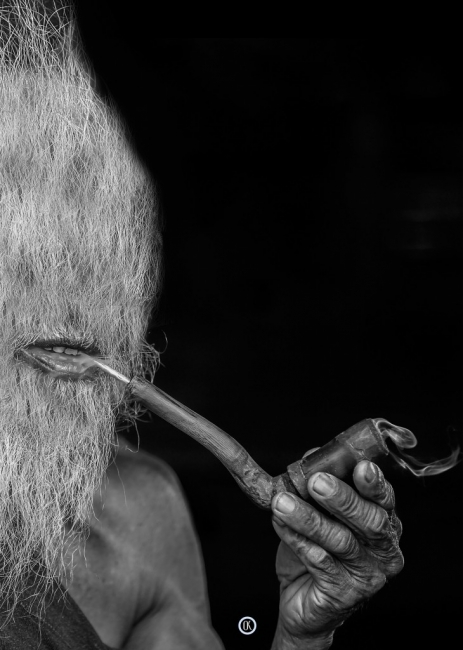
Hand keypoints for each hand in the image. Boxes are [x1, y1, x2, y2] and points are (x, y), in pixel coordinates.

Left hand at [270, 453, 403, 648]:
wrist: (302, 602)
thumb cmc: (316, 550)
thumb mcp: (318, 511)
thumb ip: (319, 482)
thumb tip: (313, 454)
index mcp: (384, 523)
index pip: (385, 499)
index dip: (375, 483)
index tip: (361, 466)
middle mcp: (384, 550)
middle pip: (371, 521)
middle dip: (343, 499)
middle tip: (316, 483)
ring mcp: (368, 576)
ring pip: (341, 541)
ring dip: (309, 518)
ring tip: (282, 502)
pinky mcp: (345, 595)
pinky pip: (320, 562)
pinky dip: (297, 540)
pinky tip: (280, 524)